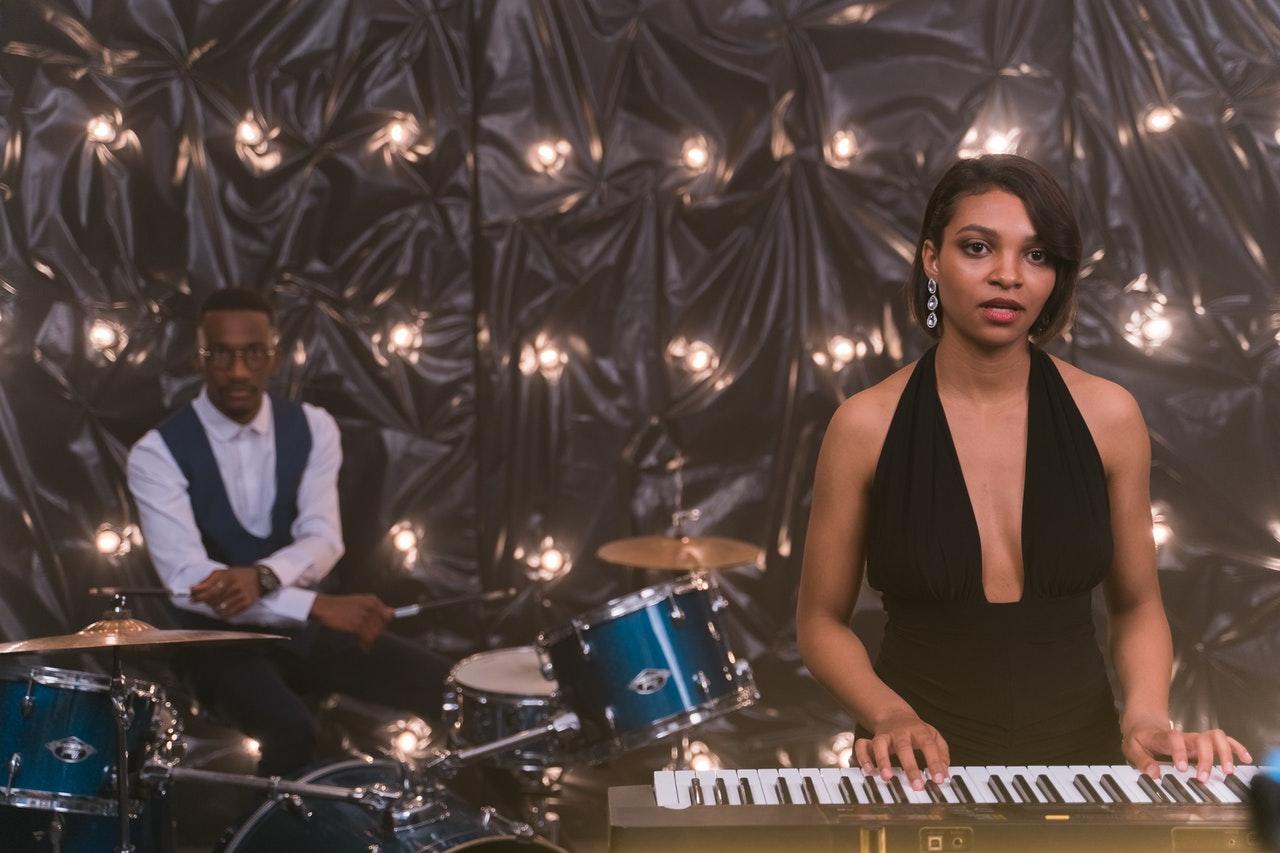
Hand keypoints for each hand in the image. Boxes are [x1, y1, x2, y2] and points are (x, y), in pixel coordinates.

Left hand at [190, 567, 259, 617]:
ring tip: (215, 603)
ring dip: (214, 608)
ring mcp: (241, 595)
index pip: (208, 591)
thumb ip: (206, 581)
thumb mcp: (222, 573)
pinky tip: (222, 608)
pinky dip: (223, 613)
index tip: (192, 599)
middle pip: (213, 601)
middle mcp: (235, 586)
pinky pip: (229, 613)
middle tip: (205, 600)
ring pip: (220, 609)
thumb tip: (192, 589)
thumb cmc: (237, 575)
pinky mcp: (246, 603)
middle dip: (206, 602)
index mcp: (227, 577)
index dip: (198, 597)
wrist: (259, 578)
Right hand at [309, 593, 392, 650]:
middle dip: (375, 633)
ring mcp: (364, 615)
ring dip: (370, 640)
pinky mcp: (357, 624)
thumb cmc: (341, 606)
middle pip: (382, 626)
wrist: (325, 607)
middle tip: (367, 638)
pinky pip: (366, 638)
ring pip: (375, 633)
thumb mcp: (360, 602)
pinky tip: (363, 647)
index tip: (378, 630)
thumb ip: (375, 608)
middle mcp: (371, 606)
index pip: (388, 616)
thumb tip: (393, 613)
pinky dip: (365, 644)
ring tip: (365, 643)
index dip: (383, 625)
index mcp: (373, 600)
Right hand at [854, 711, 950, 790]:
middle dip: (910, 767)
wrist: (894, 714)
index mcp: (918, 731)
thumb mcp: (933, 736)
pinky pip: (862, 746)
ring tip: (887, 777)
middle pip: (904, 746)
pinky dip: (863, 757)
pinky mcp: (872, 740)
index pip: (928, 745)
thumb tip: (945, 774)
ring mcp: (884, 735)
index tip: (939, 779)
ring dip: (882, 760)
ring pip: (880, 745)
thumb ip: (942, 754)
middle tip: (917, 785)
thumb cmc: (916, 730)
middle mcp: (900, 732)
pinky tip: (869, 770)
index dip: (934, 761)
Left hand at [1122, 720, 1251, 780]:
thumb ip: (1142, 761)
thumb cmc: (1140, 737)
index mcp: (1164, 737)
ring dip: (1224, 753)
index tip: (1182, 768)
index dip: (1179, 752)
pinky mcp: (1204, 742)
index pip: (1174, 739)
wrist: (1144, 724)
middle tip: (1203, 778)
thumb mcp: (1131, 748)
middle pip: (1201, 739)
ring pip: (1215, 737)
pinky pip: (1223, 741)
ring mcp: (1196, 738)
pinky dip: (1236, 747)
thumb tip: (1154, 774)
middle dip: (1206, 759)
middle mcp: (1184, 736)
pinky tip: (1244, 759)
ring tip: (1228, 771)